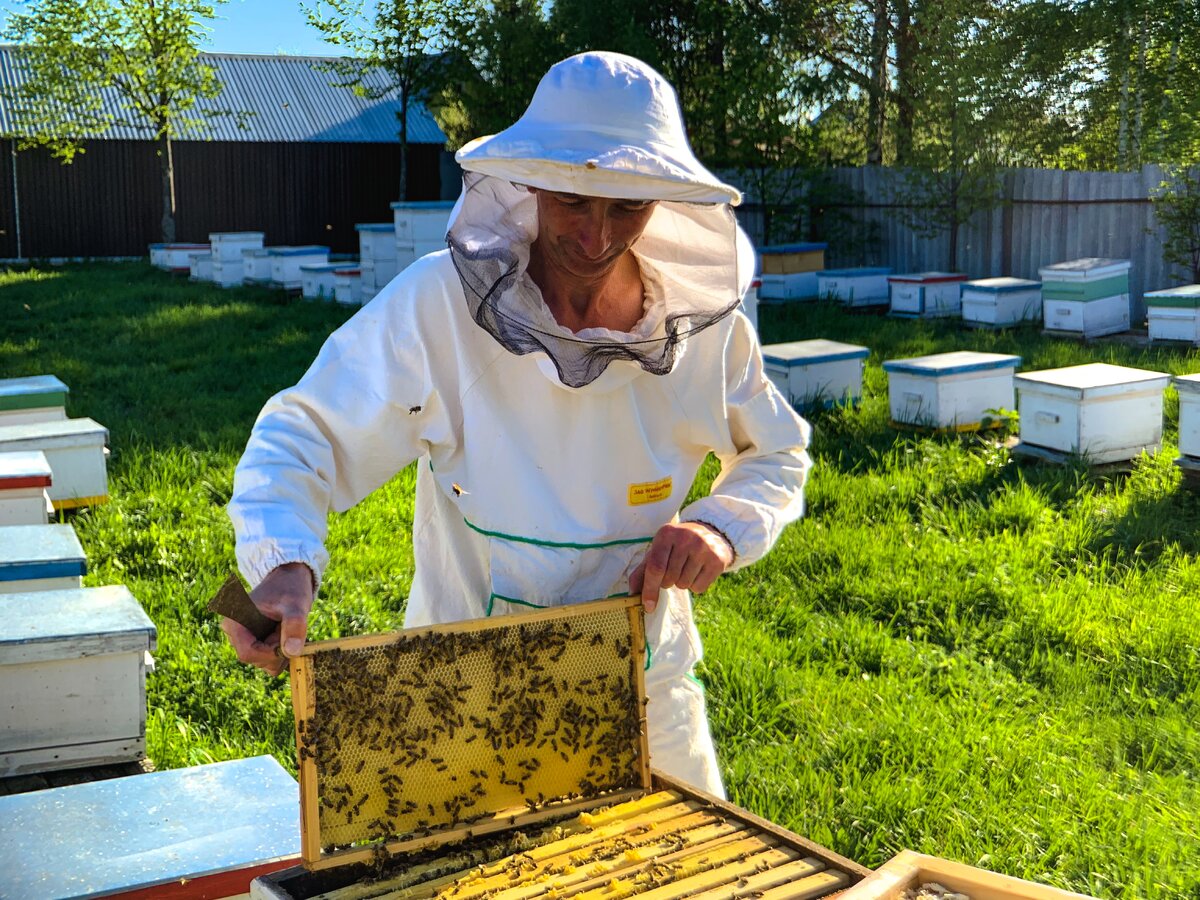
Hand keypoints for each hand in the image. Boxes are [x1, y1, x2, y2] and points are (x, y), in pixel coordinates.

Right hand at [220, 562, 313, 676]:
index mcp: (234, 622)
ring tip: (285, 626)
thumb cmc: (291, 588)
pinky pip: (269, 658)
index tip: (289, 644)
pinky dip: (282, 650)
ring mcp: (243, 639)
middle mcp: (234, 633)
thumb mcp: (296, 604)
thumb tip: (291, 652)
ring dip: (281, 649)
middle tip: (288, 626)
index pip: (247, 654)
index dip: (270, 654)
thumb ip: (295, 626)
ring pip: (265, 662)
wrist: (290, 578)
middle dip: (278, 649)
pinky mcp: (253, 642)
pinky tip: (285, 632)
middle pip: (256, 660)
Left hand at [629, 522, 733, 612]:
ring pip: (684, 585)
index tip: (648, 606)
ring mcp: (703, 548)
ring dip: (682, 583)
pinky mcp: (717, 560)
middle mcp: (685, 538)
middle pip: (669, 579)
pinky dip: (696, 586)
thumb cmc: (677, 546)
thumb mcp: (658, 550)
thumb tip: (632, 594)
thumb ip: (642, 571)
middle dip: (668, 582)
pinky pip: (699, 588)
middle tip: (674, 569)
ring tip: (687, 567)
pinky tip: (699, 571)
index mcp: (666, 534)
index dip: (650, 589)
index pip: (655, 567)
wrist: (711, 534)